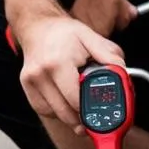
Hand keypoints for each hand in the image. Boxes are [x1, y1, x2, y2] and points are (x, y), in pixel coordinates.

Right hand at [17, 15, 125, 130]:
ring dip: (68, 117)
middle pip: (63, 111)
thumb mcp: (91, 37)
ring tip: (82, 114)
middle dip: (81, 120)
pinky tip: (67, 106)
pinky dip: (56, 112)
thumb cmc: (65, 33)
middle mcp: (41, 74)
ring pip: (52, 113)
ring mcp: (30, 81)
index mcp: (59, 63)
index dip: (89, 111)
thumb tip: (123, 73)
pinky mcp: (26, 86)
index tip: (101, 116)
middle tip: (94, 123)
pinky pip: (42, 109)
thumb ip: (109, 55)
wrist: (38, 26)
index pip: (75, 98)